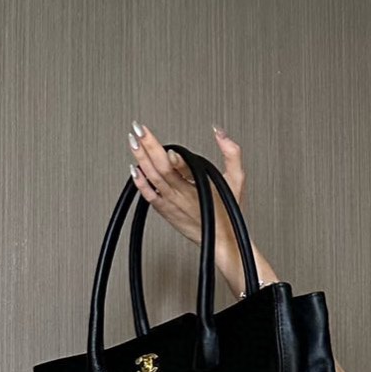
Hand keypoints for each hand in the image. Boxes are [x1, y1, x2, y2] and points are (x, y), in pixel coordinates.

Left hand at [127, 121, 248, 269]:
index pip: (183, 165)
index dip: (174, 157)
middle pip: (162, 167)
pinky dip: (140, 182)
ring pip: (152, 178)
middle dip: (149, 146)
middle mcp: (183, 194)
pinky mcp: (165, 210)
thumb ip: (231, 153)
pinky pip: (149, 195)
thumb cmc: (228, 212)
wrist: (222, 242)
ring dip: (141, 159)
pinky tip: (134, 170)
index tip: (167, 147)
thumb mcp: (237, 180)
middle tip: (138, 130)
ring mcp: (171, 202)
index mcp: (200, 185)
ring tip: (133, 142)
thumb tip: (219, 133)